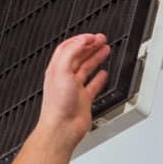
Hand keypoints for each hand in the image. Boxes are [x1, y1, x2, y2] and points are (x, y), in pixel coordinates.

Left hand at [37, 33, 109, 150]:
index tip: (92, 36)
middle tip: (101, 39)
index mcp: (57, 68)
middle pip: (78, 55)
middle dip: (90, 46)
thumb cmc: (57, 103)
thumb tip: (80, 40)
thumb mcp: (61, 70)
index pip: (68, 48)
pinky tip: (104, 73)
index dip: (80, 40)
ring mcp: (74, 87)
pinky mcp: (83, 99)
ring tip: (105, 49)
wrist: (62, 127)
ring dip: (96, 57)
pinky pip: (92, 85)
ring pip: (86, 68)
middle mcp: (65, 76)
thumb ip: (70, 53)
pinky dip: (99, 78)